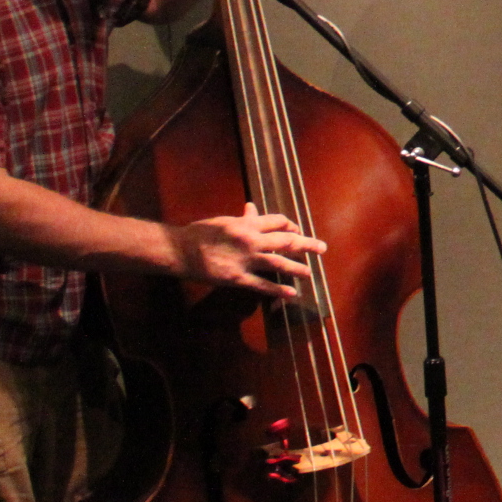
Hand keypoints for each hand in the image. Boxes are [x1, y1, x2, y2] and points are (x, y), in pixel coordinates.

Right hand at [177, 202, 325, 297]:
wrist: (179, 250)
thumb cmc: (200, 233)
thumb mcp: (224, 221)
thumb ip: (242, 218)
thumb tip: (253, 208)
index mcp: (247, 224)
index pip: (278, 222)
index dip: (291, 226)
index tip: (297, 232)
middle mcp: (251, 240)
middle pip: (286, 241)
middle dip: (306, 245)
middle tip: (322, 248)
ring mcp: (245, 260)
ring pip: (278, 263)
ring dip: (297, 268)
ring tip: (310, 272)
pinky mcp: (237, 278)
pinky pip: (262, 285)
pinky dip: (278, 290)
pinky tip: (292, 293)